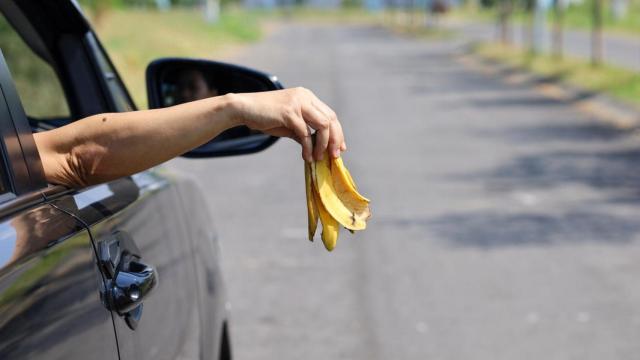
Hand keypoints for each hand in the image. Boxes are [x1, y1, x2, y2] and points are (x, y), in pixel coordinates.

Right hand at [229, 87, 345, 161]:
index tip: (339, 148)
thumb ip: (303, 131)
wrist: (243, 109)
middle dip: (335, 139)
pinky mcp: (289, 112)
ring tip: (319, 158)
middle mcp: (305, 97)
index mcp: (307, 97)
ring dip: (323, 144)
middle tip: (335, 156)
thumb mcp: (288, 124)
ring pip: (322, 125)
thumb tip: (317, 147)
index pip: (330, 115)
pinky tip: (306, 157)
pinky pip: (305, 133)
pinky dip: (308, 147)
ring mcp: (298, 102)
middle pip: (331, 119)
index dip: (337, 132)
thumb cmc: (265, 117)